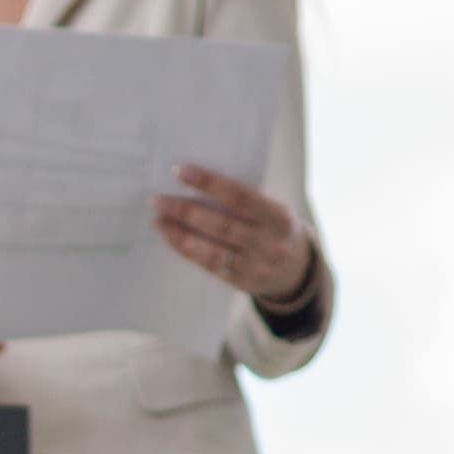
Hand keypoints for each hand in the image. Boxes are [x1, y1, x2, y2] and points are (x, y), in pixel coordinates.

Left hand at [155, 165, 315, 313]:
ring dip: (180, 234)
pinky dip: (187, 250)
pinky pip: (209, 265)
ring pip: (212, 249)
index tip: (180, 171)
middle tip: (158, 199)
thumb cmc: (274, 227)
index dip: (208, 183)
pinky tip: (170, 236)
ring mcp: (256, 267)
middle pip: (221, 225)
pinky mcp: (242, 282)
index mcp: (279, 218)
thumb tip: (196, 180)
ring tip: (158, 219)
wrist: (296, 269)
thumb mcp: (272, 210)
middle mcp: (269, 244)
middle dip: (186, 211)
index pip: (239, 196)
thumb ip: (244, 200)